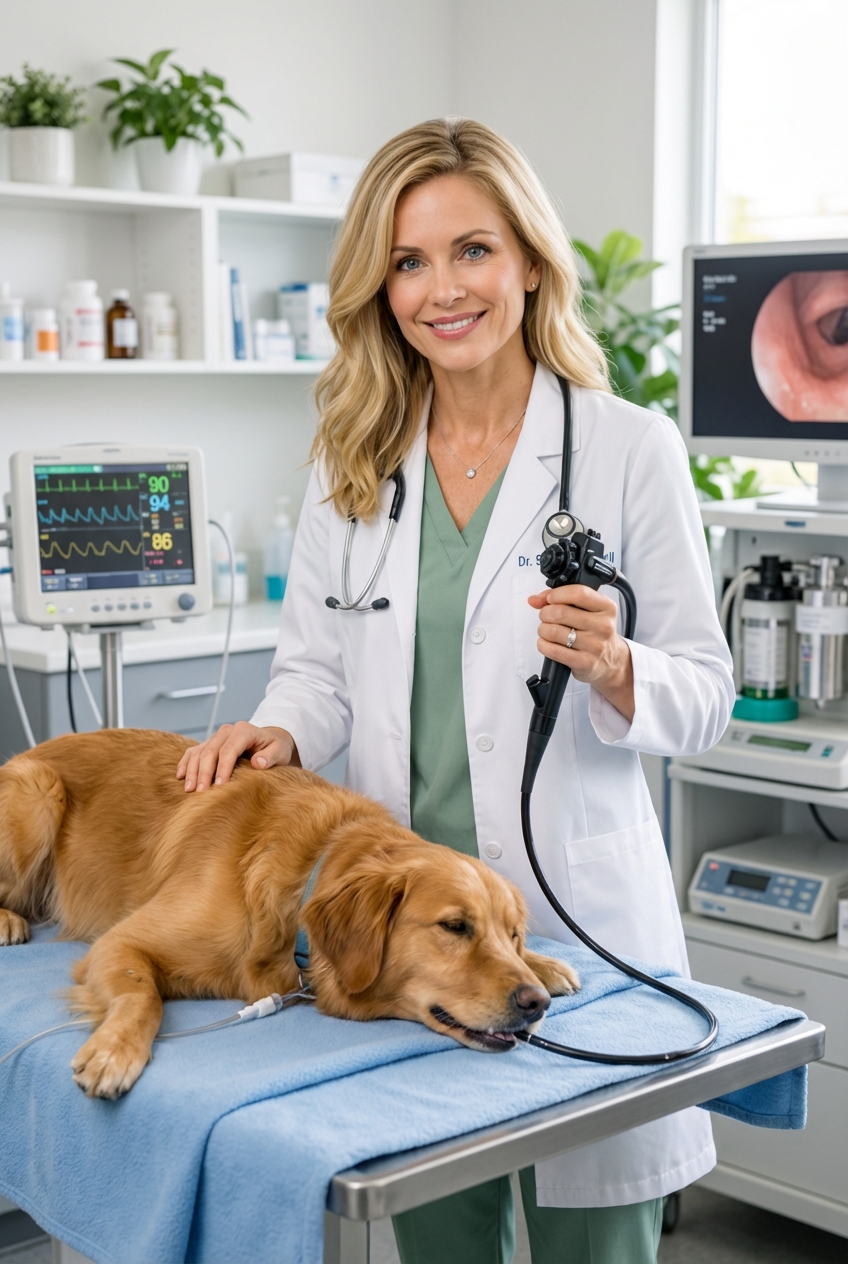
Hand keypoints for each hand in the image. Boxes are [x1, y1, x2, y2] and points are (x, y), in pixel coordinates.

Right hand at [176, 722, 299, 791]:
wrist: (270, 740)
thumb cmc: (276, 748)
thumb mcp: (280, 751)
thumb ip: (271, 756)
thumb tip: (257, 762)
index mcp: (244, 730)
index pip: (228, 750)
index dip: (222, 768)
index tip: (219, 786)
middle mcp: (227, 731)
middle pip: (210, 751)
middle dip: (204, 773)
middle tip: (200, 793)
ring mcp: (216, 737)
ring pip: (198, 752)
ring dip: (192, 771)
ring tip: (189, 790)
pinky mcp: (209, 744)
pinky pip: (193, 752)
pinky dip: (185, 763)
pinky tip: (180, 777)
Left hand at [527, 584, 633, 721]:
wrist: (611, 661)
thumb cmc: (595, 632)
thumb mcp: (588, 610)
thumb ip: (561, 599)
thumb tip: (534, 600)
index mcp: (606, 607)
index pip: (579, 593)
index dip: (557, 594)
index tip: (550, 599)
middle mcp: (603, 626)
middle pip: (561, 612)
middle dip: (545, 613)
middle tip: (546, 617)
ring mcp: (595, 645)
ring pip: (554, 631)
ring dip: (543, 630)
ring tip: (547, 631)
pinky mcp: (585, 662)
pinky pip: (553, 650)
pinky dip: (544, 645)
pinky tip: (548, 643)